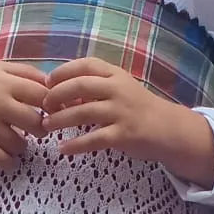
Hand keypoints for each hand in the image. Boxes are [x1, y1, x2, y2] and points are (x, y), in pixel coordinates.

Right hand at [0, 62, 48, 167]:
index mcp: (7, 82)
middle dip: (41, 130)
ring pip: (19, 144)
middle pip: (35, 123)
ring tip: (18, 143)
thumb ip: (27, 72)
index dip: (54, 107)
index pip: (43, 96)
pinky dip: (9, 162)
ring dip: (23, 147)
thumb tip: (54, 84)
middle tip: (37, 131)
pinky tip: (9, 159)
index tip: (53, 113)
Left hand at [40, 57, 213, 186]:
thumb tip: (61, 92)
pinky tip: (63, 148)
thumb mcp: (120, 90)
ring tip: (46, 126)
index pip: (86, 64)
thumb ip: (95, 88)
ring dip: (59, 120)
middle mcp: (119, 89)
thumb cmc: (139, 108)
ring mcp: (122, 112)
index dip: (63, 71)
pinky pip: (93, 139)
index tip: (47, 81)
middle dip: (56, 95)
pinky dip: (75, 145)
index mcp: (116, 75)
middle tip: (44, 106)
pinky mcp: (124, 135)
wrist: (169, 129)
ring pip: (82, 113)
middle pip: (79, 86)